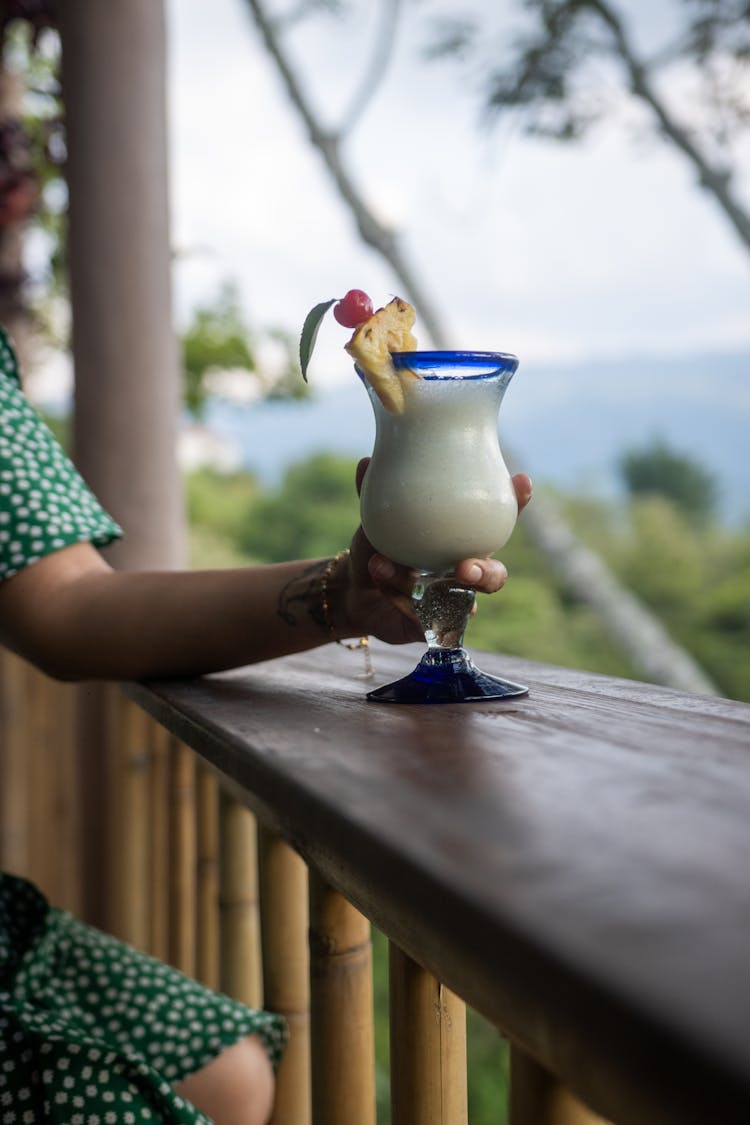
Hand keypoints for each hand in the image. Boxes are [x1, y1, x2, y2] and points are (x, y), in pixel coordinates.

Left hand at [338, 461, 531, 644]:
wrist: (354, 591)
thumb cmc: (376, 548)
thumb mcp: (374, 520)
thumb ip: (372, 494)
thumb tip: (366, 463)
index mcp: (461, 539)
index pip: (497, 521)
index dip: (517, 502)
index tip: (522, 482)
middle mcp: (464, 571)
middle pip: (493, 576)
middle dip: (485, 572)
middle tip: (465, 567)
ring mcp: (451, 602)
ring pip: (453, 602)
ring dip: (421, 586)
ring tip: (392, 570)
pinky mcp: (433, 626)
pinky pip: (422, 618)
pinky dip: (397, 600)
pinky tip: (381, 584)